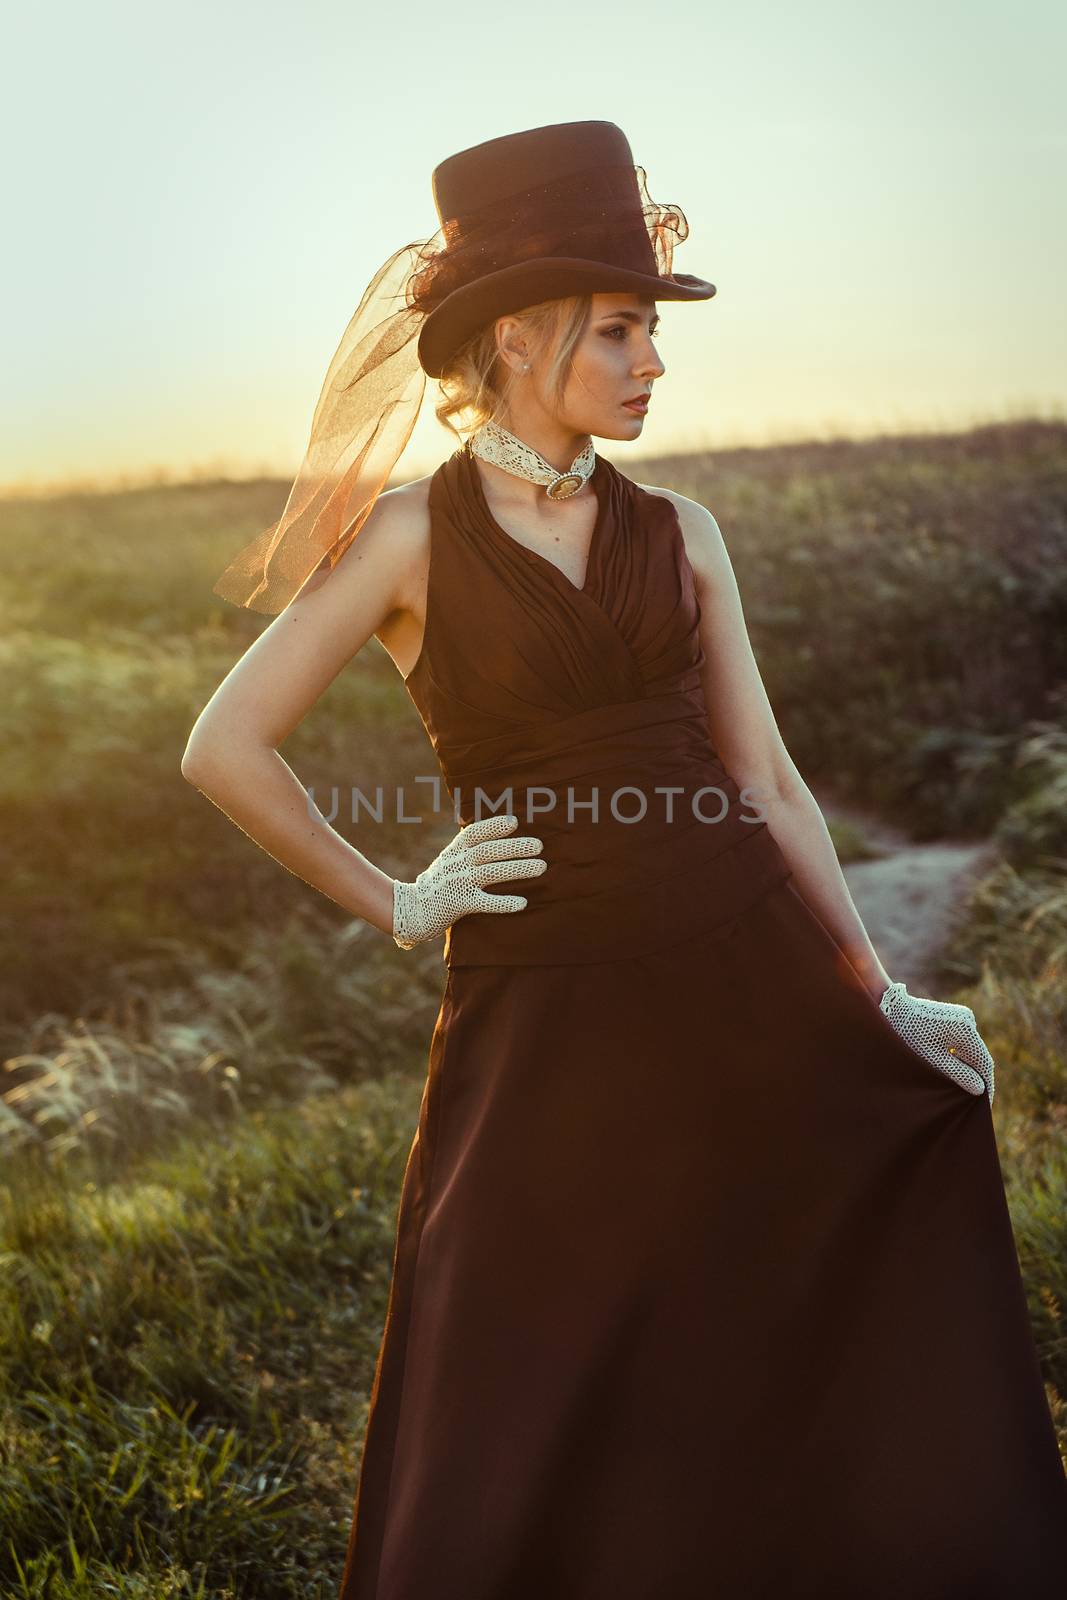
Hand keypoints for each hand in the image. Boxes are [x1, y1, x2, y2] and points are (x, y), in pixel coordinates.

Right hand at [392, 813, 547, 949]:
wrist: (413, 910)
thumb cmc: (438, 883)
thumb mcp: (448, 859)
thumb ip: (465, 846)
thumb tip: (487, 825)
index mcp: (454, 851)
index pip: (474, 833)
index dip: (493, 826)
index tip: (514, 822)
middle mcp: (456, 864)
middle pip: (488, 851)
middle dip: (515, 847)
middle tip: (539, 845)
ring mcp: (458, 884)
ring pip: (491, 873)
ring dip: (518, 869)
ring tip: (541, 867)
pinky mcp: (460, 905)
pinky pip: (485, 903)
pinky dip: (504, 902)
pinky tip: (523, 903)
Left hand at [878, 981, 995, 1103]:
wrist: (890, 1009)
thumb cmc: (908, 1036)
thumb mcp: (932, 1059)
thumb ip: (957, 1074)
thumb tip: (980, 1089)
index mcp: (965, 1029)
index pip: (983, 1062)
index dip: (986, 1085)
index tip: (984, 1105)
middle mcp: (968, 1020)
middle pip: (978, 1056)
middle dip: (978, 1079)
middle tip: (976, 1104)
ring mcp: (962, 1018)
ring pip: (971, 1050)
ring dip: (969, 1069)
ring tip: (966, 1093)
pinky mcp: (954, 1019)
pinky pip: (963, 1043)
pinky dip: (961, 1059)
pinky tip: (958, 1075)